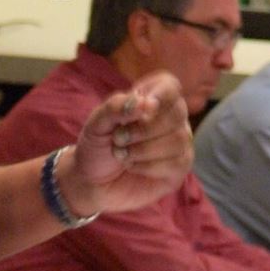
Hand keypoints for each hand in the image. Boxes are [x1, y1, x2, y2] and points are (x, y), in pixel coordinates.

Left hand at [62, 71, 190, 216]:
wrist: (91, 183)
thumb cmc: (97, 147)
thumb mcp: (97, 123)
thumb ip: (116, 107)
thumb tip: (145, 103)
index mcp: (152, 101)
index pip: (170, 87)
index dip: (161, 94)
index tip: (144, 108)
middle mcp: (171, 121)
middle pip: (176, 113)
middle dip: (143, 128)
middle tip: (118, 138)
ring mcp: (178, 146)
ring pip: (177, 140)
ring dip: (141, 149)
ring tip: (121, 154)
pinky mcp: (178, 170)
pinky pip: (175, 163)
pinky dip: (146, 166)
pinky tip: (132, 167)